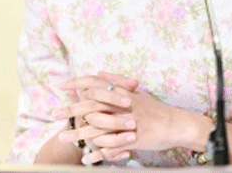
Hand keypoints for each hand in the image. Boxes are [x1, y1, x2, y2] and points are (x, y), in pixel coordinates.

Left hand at [56, 72, 211, 163]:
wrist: (176, 124)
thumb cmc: (156, 109)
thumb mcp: (137, 92)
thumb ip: (117, 81)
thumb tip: (100, 73)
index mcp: (122, 93)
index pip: (96, 84)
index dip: (77, 83)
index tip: (62, 85)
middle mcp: (122, 106)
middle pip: (91, 106)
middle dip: (71, 110)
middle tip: (54, 114)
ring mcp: (126, 123)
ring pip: (97, 129)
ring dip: (79, 135)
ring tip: (64, 138)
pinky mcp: (132, 139)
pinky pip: (111, 147)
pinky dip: (98, 153)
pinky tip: (87, 158)